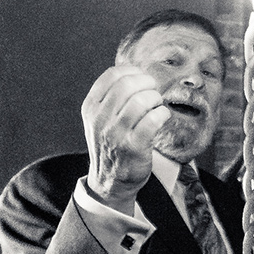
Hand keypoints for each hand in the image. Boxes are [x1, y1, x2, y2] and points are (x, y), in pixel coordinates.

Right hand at [82, 65, 171, 213]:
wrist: (109, 181)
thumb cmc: (110, 145)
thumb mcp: (99, 119)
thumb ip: (111, 97)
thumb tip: (137, 73)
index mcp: (91, 107)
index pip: (112, 76)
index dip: (133, 72)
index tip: (142, 79)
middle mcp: (100, 119)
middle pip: (128, 85)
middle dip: (147, 83)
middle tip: (153, 92)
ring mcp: (116, 134)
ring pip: (141, 101)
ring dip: (155, 99)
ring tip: (157, 106)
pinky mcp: (133, 147)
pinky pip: (154, 120)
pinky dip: (162, 114)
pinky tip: (162, 117)